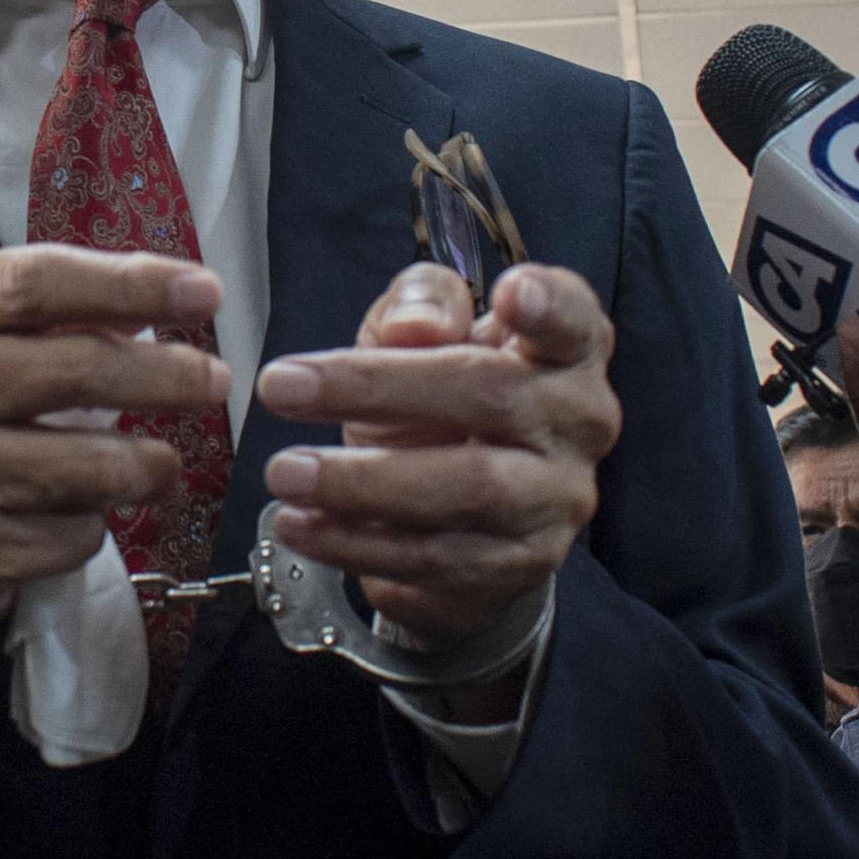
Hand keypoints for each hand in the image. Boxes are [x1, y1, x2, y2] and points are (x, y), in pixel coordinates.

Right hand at [0, 246, 228, 634]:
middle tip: (214, 382)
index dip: (133, 285)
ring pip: (87, 466)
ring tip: (160, 464)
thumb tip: (176, 294)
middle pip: (76, 370)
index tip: (207, 293)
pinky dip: (93, 526)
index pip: (38, 282)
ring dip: (147, 467)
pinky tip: (79, 514)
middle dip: (167, 377)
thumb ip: (62, 305)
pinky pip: (67, 536)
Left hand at [254, 261, 617, 657]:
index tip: (512, 291)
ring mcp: (556, 501)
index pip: (573, 319)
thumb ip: (420, 306)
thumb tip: (413, 329)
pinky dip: (362, 547)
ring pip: (467, 492)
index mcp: (565, 350)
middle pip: (492, 396)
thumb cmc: (447, 390)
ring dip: (361, 486)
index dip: (549, 305)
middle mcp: (577, 424)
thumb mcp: (424, 329)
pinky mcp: (521, 567)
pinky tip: (305, 528)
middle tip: (281, 388)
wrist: (463, 505)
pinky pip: (440, 561)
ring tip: (284, 473)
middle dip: (378, 391)